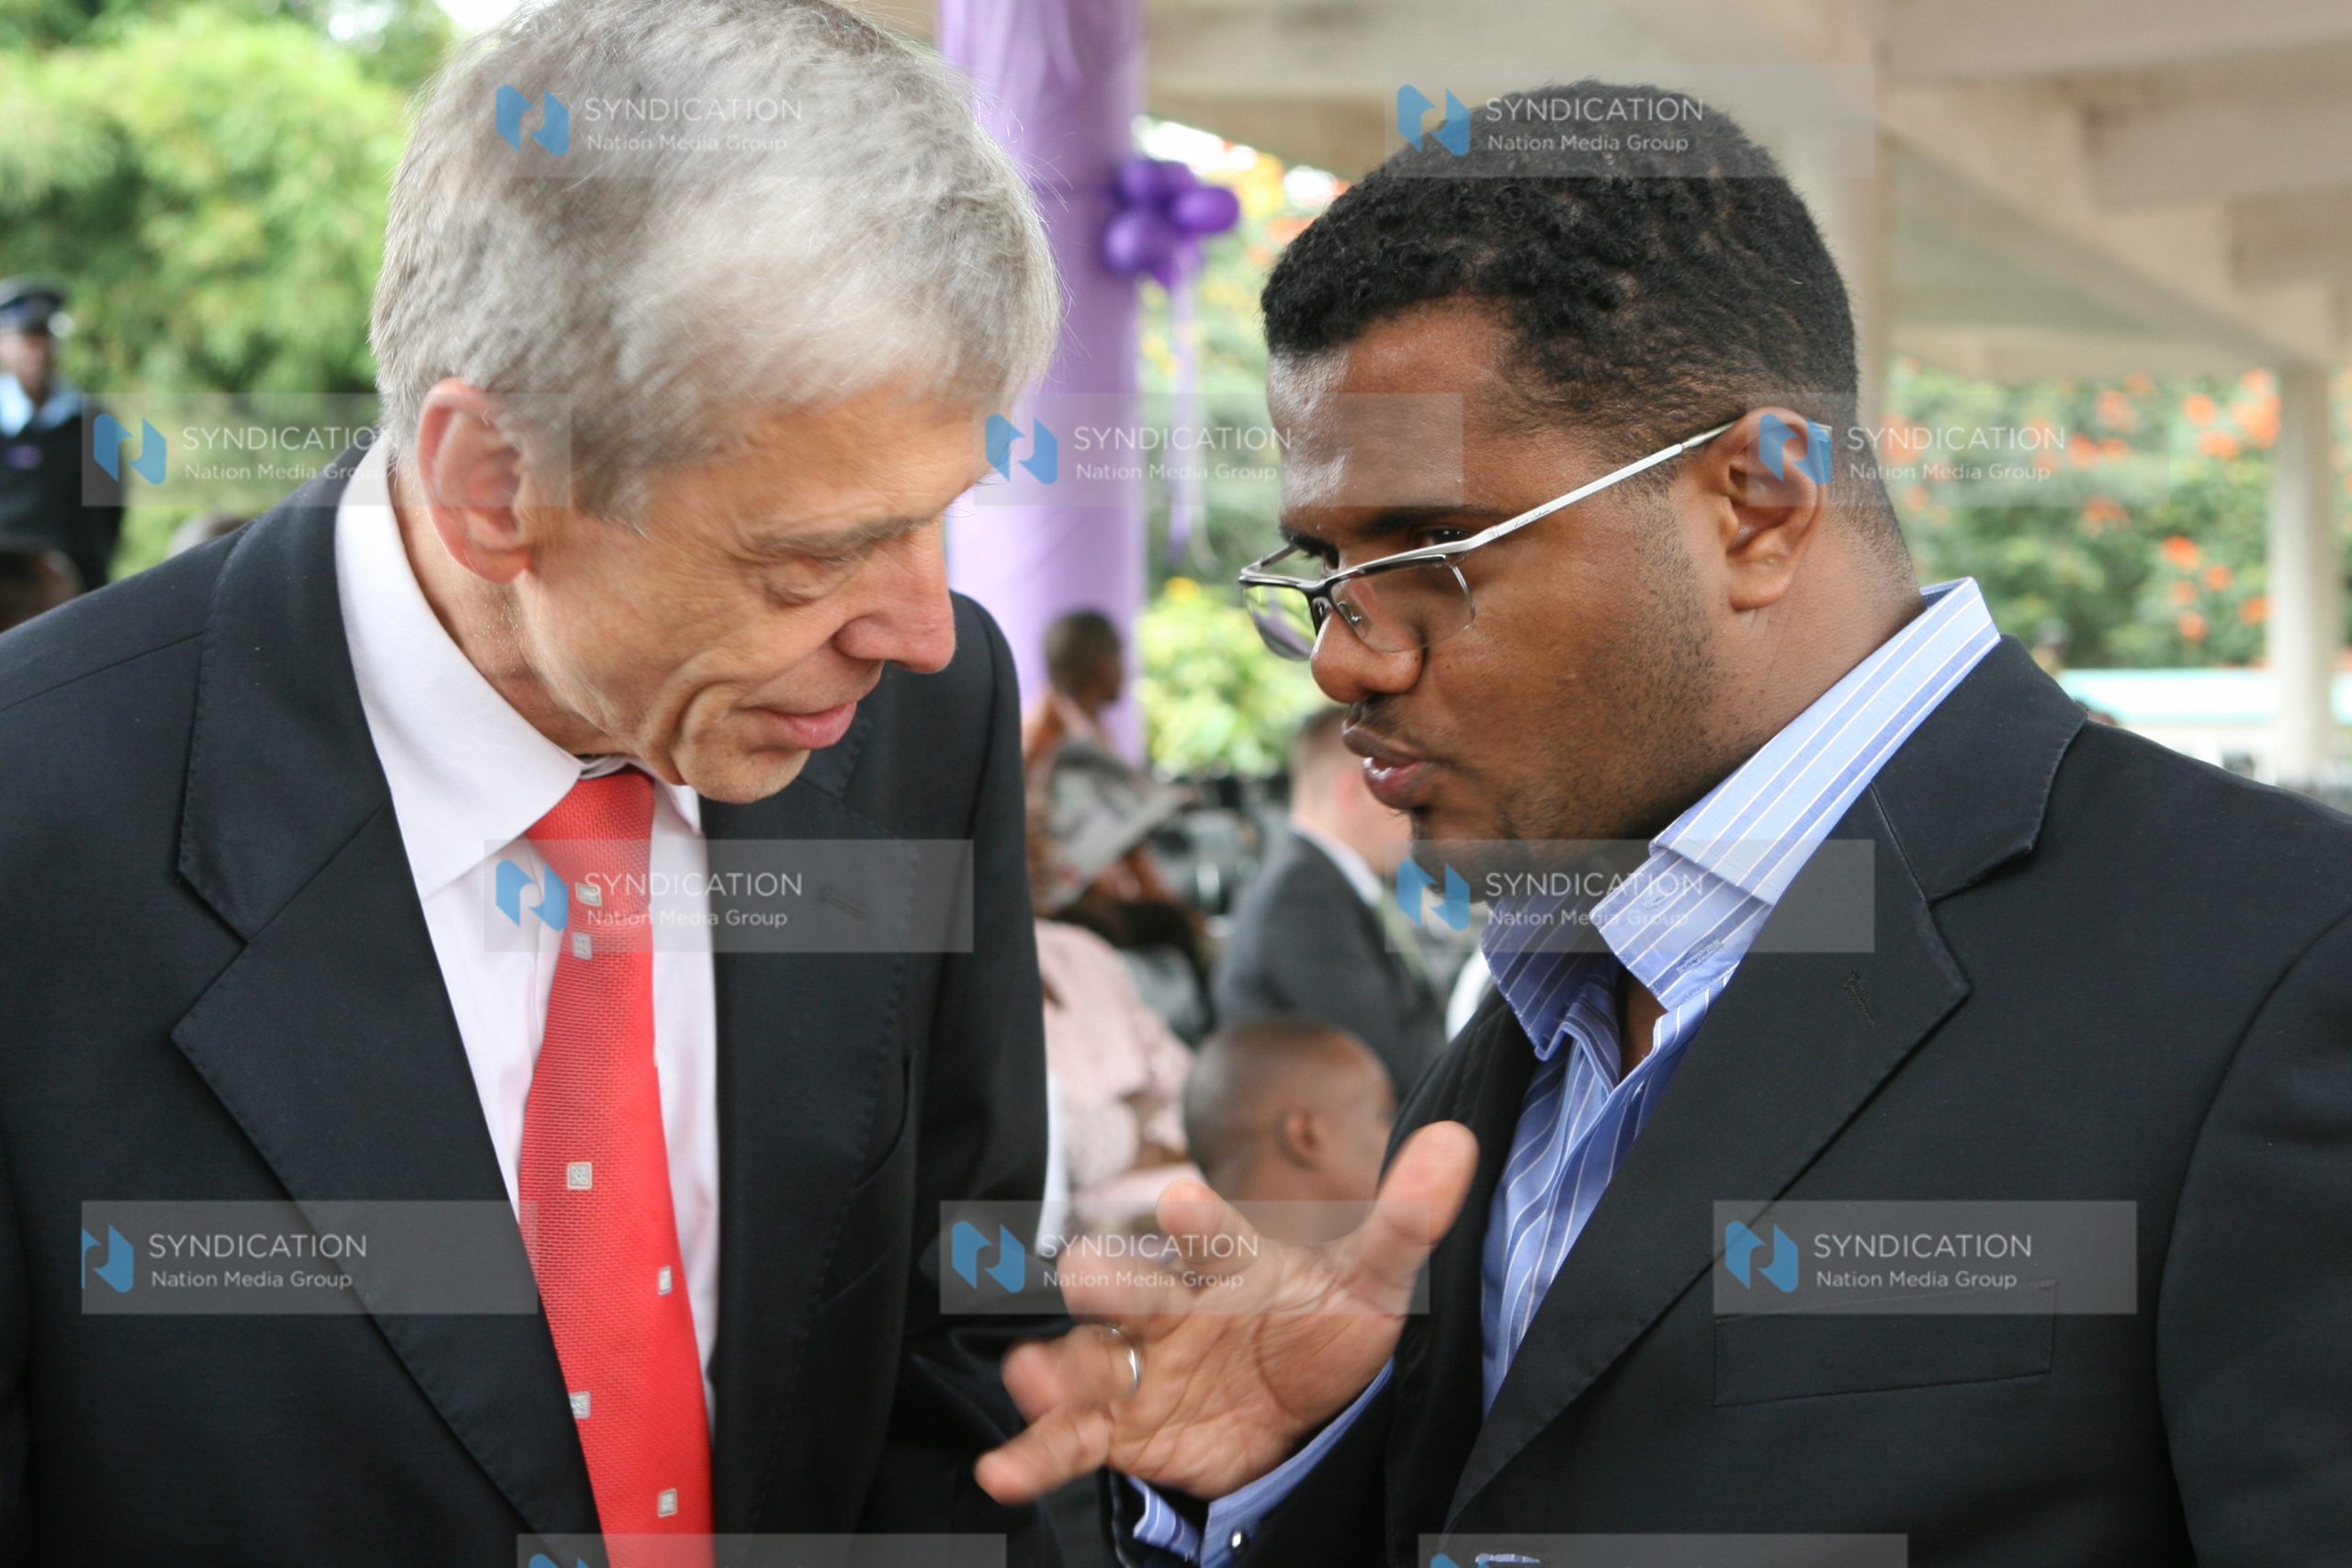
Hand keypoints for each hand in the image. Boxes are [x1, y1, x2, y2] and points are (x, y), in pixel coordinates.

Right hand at [974, 1120, 1478, 1503]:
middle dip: (1110, 1280)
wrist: (1301, 1410)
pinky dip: (1035, 1455)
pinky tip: (1002, 1472)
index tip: (1180, 1198)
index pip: (1216, 1237)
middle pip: (1135, 1289)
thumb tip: (1460, 1143)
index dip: (1201, 1220)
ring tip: (1028, 1378)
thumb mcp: (1375, 1285)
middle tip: (1085, 1273)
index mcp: (1231, 1267)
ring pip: (1089, 1362)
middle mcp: (1173, 1309)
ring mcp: (1141, 1369)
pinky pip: (1072, 1441)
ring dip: (1055, 1368)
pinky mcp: (1123, 1429)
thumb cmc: (1325, 1329)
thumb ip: (1406, 1222)